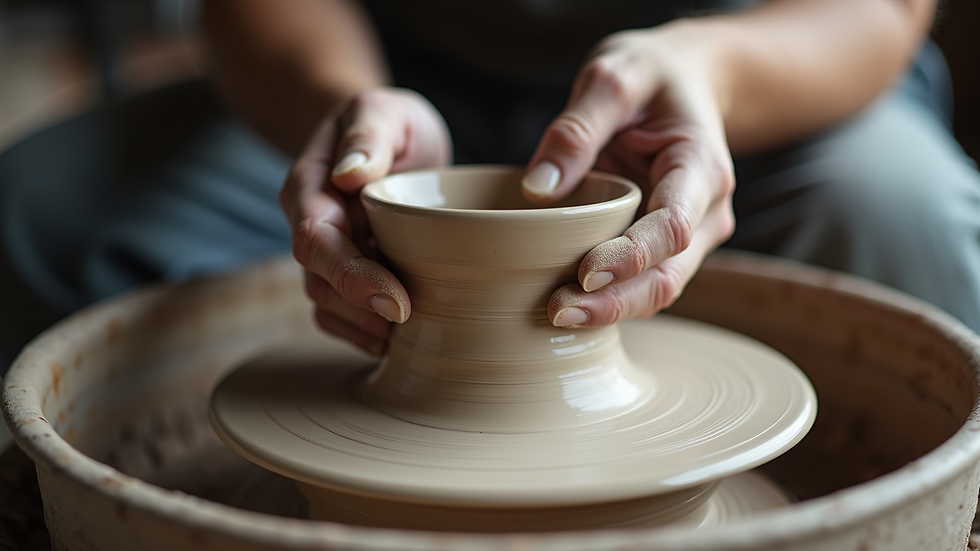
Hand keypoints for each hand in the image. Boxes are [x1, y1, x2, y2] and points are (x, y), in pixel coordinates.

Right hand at [279, 88, 450, 353]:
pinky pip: (341, 316)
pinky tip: (395, 340)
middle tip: (407, 322)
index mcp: (309, 188)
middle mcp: (310, 226)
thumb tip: (350, 174)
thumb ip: (369, 135)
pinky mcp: (346, 274)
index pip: (316, 240)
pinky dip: (363, 332)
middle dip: (360, 310)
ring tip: (405, 337)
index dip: (352, 276)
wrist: (383, 137)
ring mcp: (327, 255)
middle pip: (319, 282)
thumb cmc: (385, 122)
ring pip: (328, 305)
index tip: (396, 300)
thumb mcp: (382, 110)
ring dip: (362, 327)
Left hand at [522, 23, 735, 327]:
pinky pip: (643, 282)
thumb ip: (577, 128)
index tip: (585, 271)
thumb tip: (537, 188)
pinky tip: (570, 304)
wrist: (686, 79)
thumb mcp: (613, 77)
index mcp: (702, 166)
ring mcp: (692, 233)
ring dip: (611, 309)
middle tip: (557, 311)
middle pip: (668, 275)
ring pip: (658, 289)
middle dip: (615, 302)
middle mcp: (707, 210)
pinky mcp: (667, 245)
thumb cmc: (650, 75)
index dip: (631, 255)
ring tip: (557, 315)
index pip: (671, 225)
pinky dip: (610, 298)